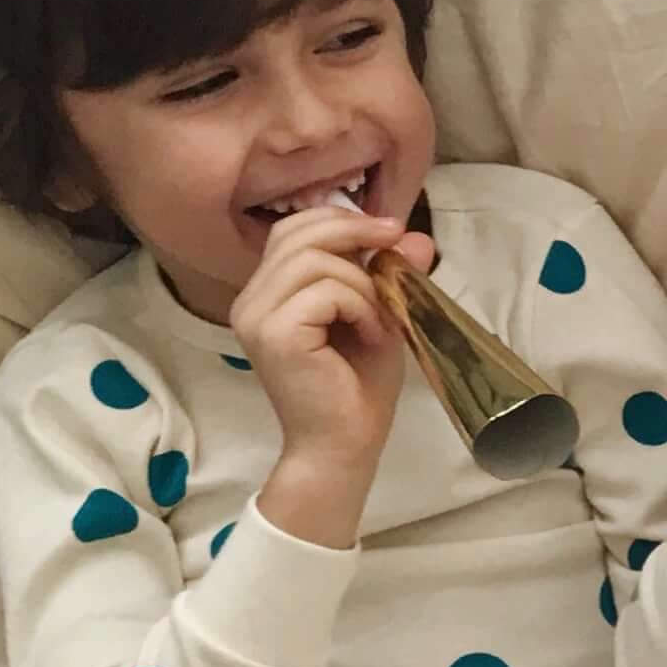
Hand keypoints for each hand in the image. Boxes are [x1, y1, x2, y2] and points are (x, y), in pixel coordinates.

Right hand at [237, 204, 420, 543]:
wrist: (345, 447)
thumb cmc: (358, 389)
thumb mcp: (379, 317)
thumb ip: (388, 275)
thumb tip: (415, 235)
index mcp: (268, 293)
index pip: (292, 230)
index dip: (341, 220)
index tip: (391, 231)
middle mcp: (251, 300)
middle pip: (299, 233)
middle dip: (356, 234)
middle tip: (398, 250)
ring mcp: (256, 315)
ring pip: (316, 261)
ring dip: (363, 285)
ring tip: (379, 321)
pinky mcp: (273, 333)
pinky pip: (325, 291)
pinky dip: (361, 307)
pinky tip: (372, 336)